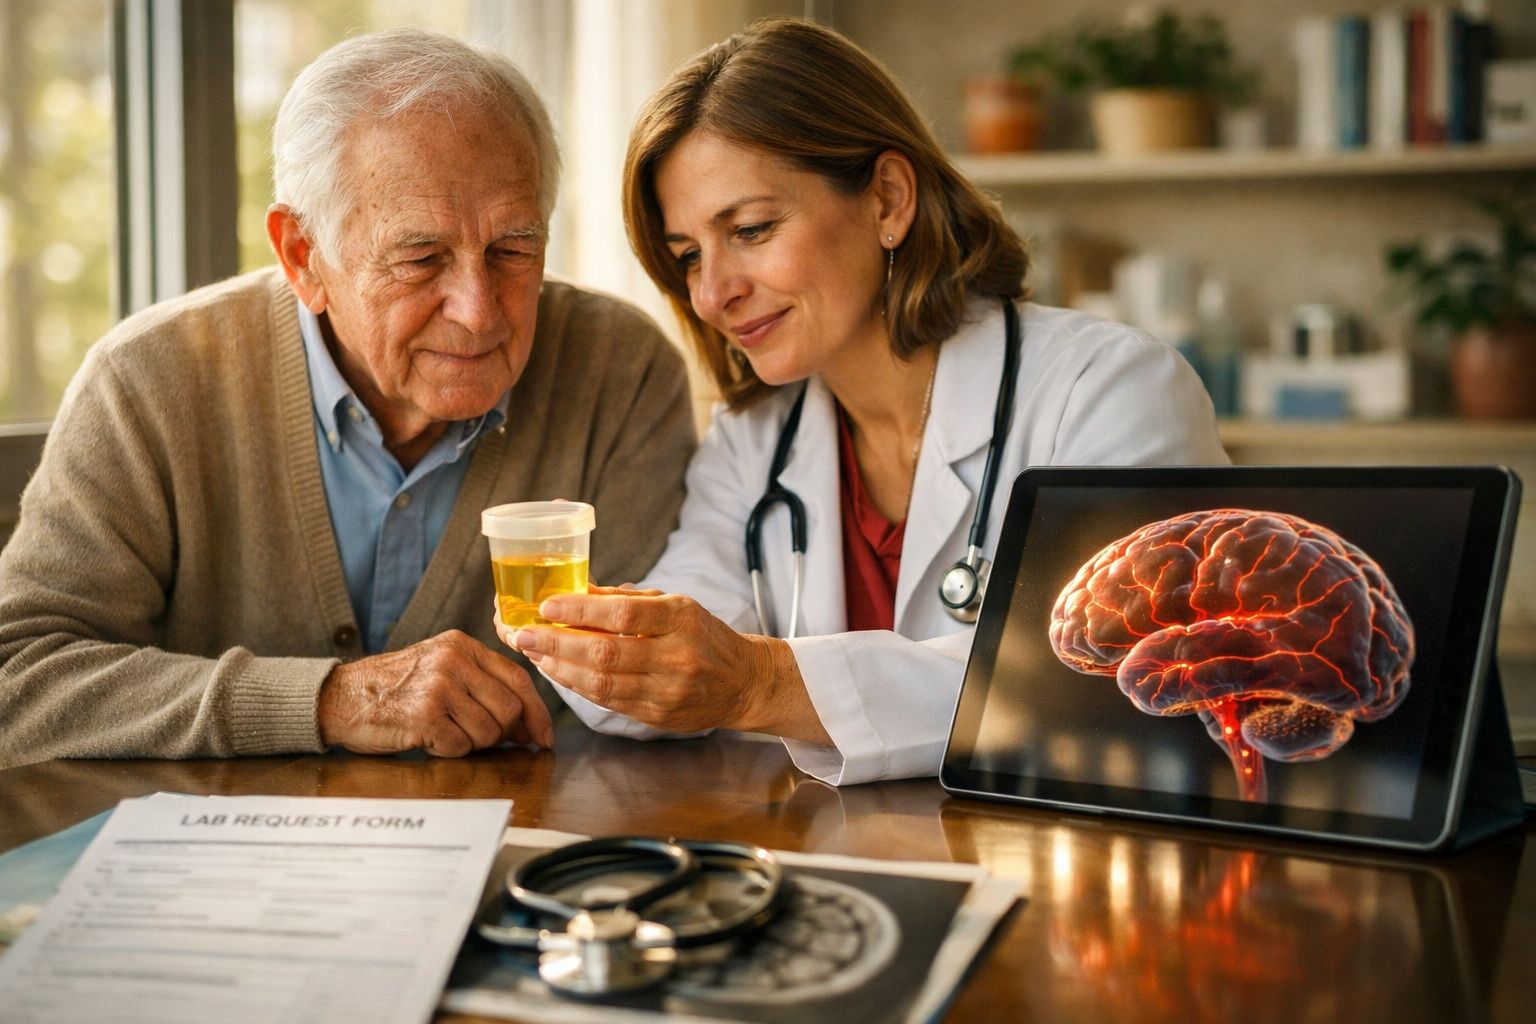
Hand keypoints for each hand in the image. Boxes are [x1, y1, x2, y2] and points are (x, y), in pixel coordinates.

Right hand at [317, 630, 554, 755]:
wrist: (341, 697)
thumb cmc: (394, 687)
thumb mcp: (439, 665)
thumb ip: (480, 680)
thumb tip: (527, 721)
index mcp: (462, 645)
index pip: (519, 678)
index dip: (537, 712)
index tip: (544, 736)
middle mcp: (453, 661)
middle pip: (509, 709)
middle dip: (504, 734)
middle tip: (484, 739)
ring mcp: (439, 687)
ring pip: (489, 732)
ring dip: (473, 744)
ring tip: (448, 732)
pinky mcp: (424, 716)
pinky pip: (461, 747)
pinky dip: (449, 751)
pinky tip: (430, 739)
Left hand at [501, 587, 829, 743]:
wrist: (744, 682)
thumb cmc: (704, 636)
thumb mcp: (676, 605)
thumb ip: (628, 601)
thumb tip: (577, 592)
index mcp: (681, 619)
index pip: (624, 615)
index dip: (581, 611)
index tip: (548, 606)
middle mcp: (676, 656)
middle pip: (606, 653)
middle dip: (558, 643)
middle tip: (524, 634)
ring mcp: (668, 691)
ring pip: (602, 683)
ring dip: (560, 668)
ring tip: (534, 653)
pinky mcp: (658, 716)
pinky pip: (608, 702)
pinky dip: (578, 687)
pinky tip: (559, 673)